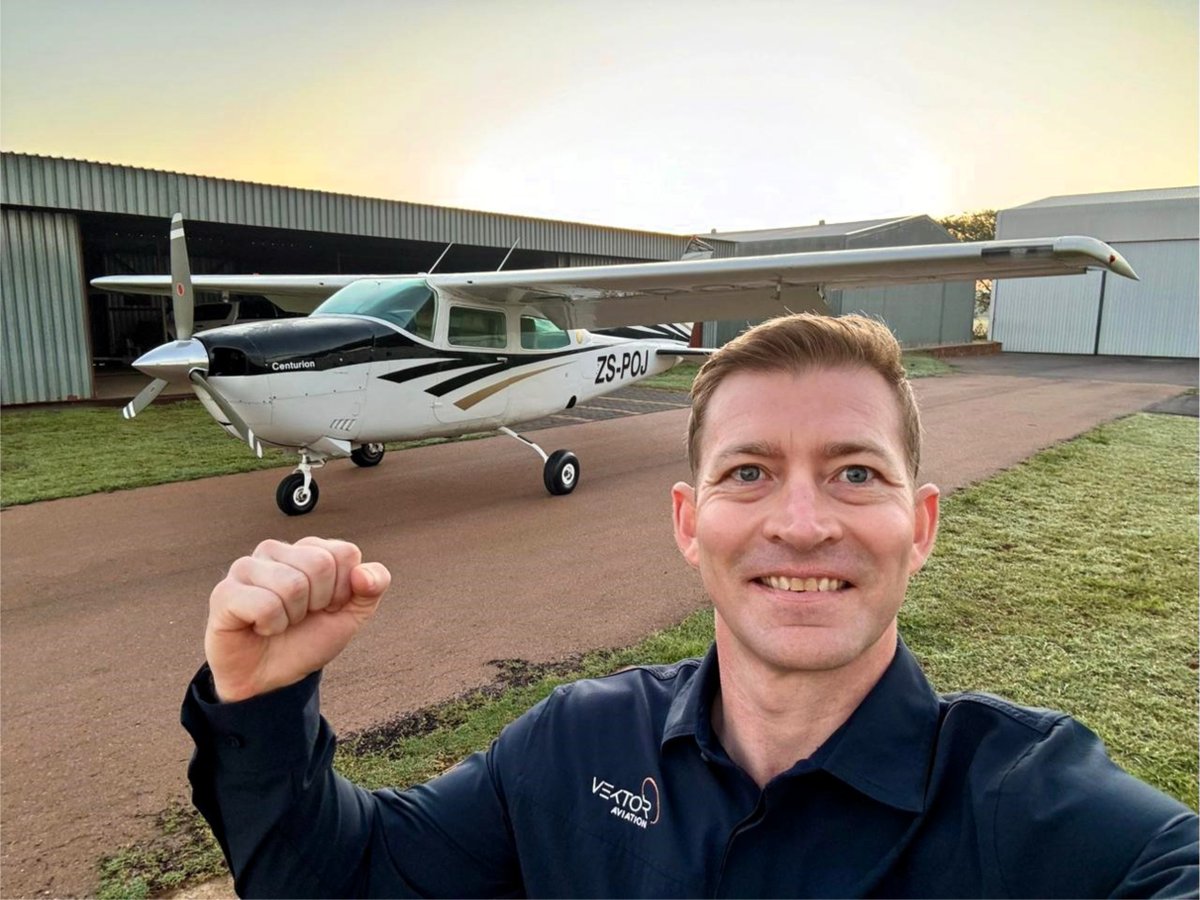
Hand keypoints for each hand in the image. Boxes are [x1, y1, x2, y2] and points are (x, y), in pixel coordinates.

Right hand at [204, 537, 390, 701]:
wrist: (270, 680)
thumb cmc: (306, 640)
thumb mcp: (351, 615)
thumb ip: (372, 587)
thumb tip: (364, 573)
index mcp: (307, 549)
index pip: (345, 553)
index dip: (343, 590)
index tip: (326, 607)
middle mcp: (276, 550)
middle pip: (320, 564)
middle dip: (319, 603)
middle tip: (300, 617)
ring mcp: (246, 567)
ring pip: (292, 584)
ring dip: (292, 617)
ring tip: (279, 622)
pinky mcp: (225, 592)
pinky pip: (265, 605)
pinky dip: (270, 626)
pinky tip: (259, 628)